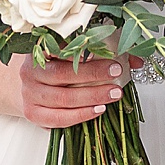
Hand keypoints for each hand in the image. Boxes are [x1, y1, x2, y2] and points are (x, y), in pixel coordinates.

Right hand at [16, 55, 138, 129]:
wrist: (28, 86)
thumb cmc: (55, 67)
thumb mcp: (72, 54)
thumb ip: (103, 52)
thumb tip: (136, 59)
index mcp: (38, 50)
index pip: (57, 46)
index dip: (81, 49)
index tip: (104, 50)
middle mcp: (30, 72)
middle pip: (61, 74)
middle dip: (92, 74)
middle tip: (116, 72)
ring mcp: (29, 95)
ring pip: (61, 98)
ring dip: (91, 97)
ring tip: (113, 94)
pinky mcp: (33, 114)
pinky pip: (58, 118)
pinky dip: (80, 115)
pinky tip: (97, 110)